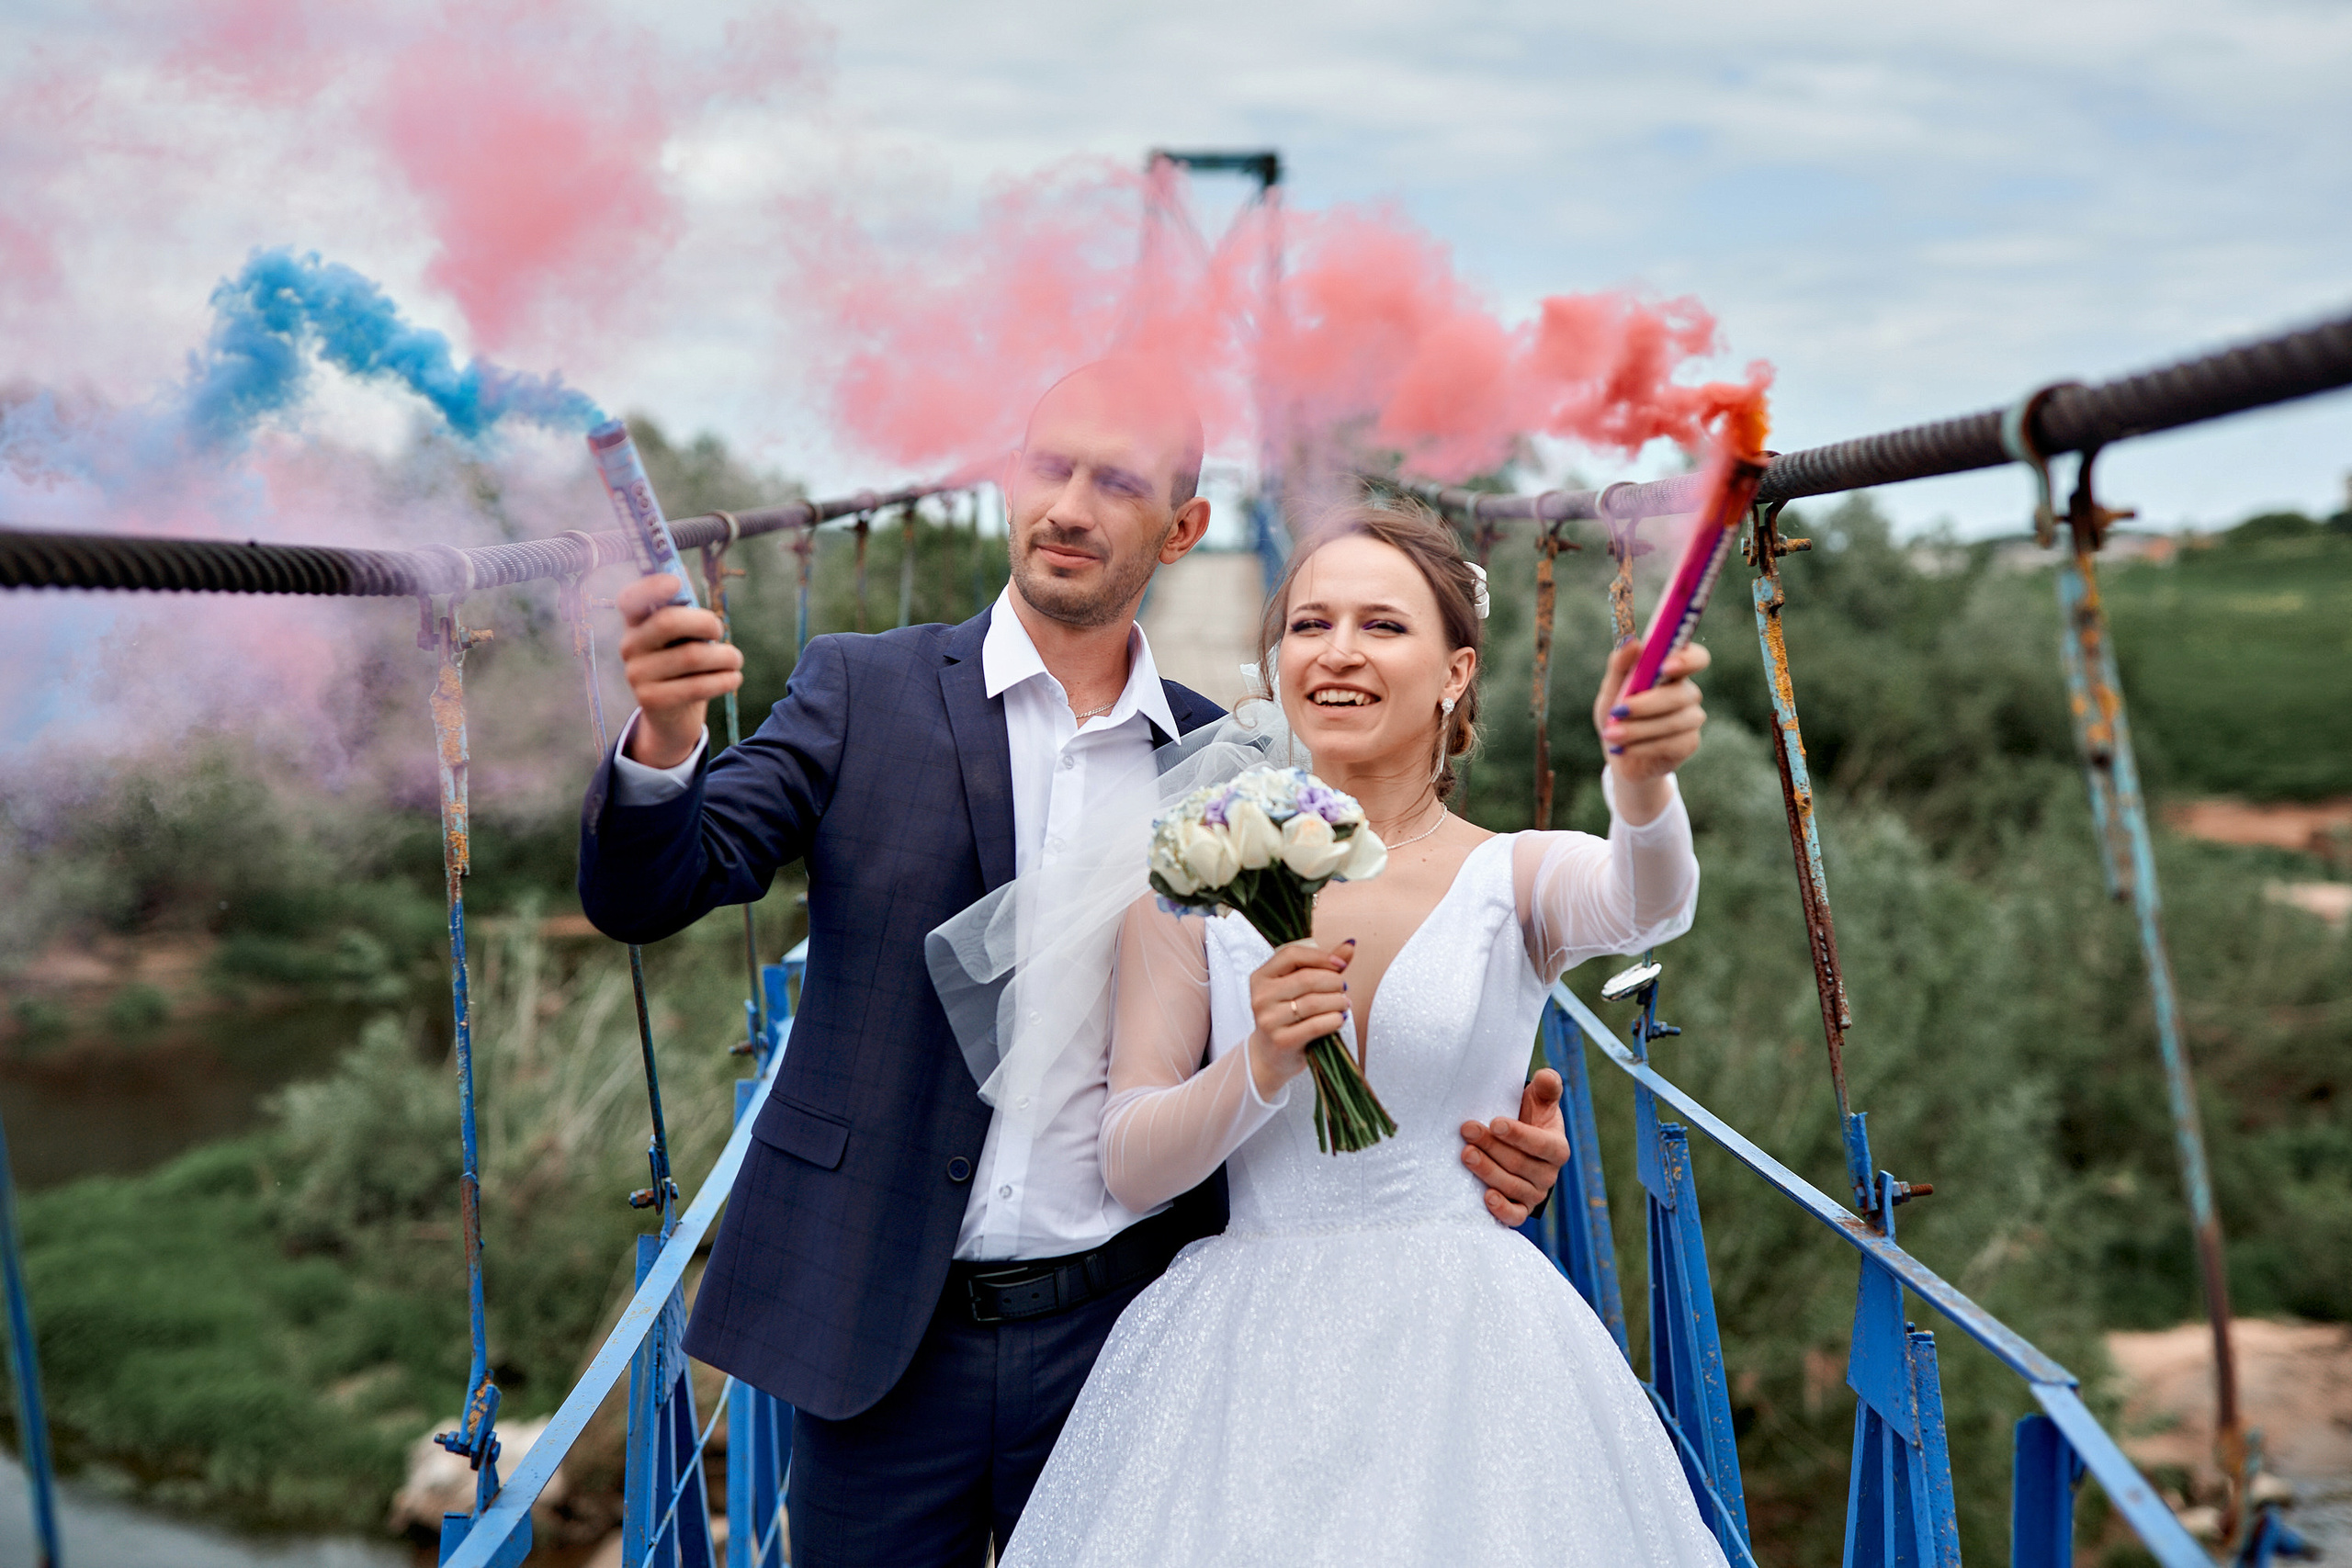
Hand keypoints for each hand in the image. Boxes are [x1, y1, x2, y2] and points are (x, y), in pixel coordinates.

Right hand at [616, 574, 742, 767]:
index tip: (676, 583)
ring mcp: (636, 674)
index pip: (631, 599)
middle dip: (704, 622)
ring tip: (735, 660)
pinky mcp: (650, 700)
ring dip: (724, 656)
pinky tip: (735, 678)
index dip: (650, 587)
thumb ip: (684, 610)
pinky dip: (723, 680)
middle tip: (720, 631)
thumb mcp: (683, 637)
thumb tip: (685, 576)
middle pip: (667, 623)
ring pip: (690, 656)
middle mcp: (629, 645)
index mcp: (635, 623)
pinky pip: (696, 686)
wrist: (672, 715)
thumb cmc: (684, 664)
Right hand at [1244, 938, 1355, 1102]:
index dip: (1320, 957)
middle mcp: (1260, 997)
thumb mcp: (1297, 988)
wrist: (1270, 1055)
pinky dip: (1334, 1020)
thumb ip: (1322, 966)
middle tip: (1344, 988)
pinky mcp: (1281, 1041)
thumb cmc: (1287, 1016)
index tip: (1341, 965)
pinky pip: (1316, 1025)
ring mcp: (1268, 1020)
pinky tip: (1339, 1019)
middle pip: (1307, 978)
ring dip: (1338, 1001)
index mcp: (1261, 977)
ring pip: (1314, 1002)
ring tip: (1345, 1004)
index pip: (1291, 955)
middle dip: (1334, 982)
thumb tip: (1350, 945)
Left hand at [1461, 1069, 1569, 1225]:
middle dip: (1491, 1146)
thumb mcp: (1539, 1100)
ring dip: (1487, 1171)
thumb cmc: (1529, 1118)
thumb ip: (1547, 1087)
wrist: (1518, 1143)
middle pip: (1519, 1164)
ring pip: (1512, 1187)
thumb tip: (1546, 1076)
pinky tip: (1485, 1197)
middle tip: (1467, 1130)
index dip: (1519, 1135)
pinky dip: (1501, 1209)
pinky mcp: (1520, 1209)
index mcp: (1557, 1148)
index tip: (1495, 1122)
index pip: (1541, 1144)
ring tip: (1466, 1154)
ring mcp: (1534, 1194)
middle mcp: (1548, 1174)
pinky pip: (1514, 1217)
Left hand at [1594, 641, 1707, 820]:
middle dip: (1647, 704)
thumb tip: (1632, 642)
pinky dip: (1642, 746)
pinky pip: (1670, 743)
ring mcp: (1691, 718)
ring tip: (1612, 735)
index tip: (1665, 666)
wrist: (1619, 753)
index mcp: (1672, 671)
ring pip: (1674, 721)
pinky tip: (1623, 749)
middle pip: (1681, 694)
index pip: (1696, 657)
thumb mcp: (1610, 689)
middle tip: (1618, 711)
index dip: (1687, 660)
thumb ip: (1620, 665)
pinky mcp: (1689, 743)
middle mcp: (1687, 692)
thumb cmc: (1617, 714)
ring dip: (1638, 729)